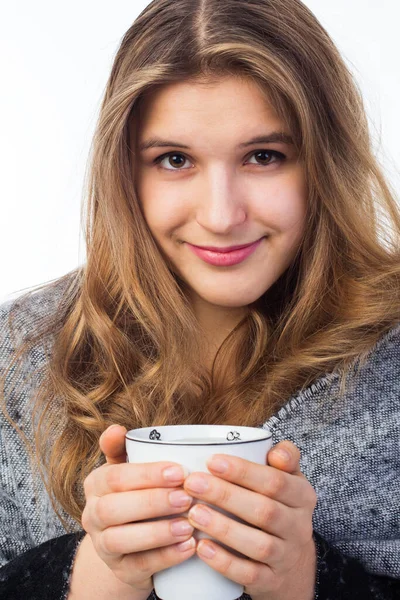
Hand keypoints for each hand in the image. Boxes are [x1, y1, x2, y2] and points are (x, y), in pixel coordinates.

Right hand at [81, 424, 196, 594]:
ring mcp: (103, 546)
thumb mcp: (128, 469)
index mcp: (96, 484)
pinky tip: (189, 548)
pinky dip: (165, 557)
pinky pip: (139, 566)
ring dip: (158, 533)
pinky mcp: (121, 570)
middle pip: (114, 509)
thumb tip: (117, 428)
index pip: (115, 477)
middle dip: (152, 502)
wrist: (130, 543)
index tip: (179, 471)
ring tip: (189, 525)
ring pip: (121, 540)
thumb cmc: (135, 494)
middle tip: (187, 497)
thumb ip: (124, 448)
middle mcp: (93, 515)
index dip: (147, 475)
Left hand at [183, 440, 317, 599]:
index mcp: (302, 496)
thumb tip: (276, 451)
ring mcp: (286, 556)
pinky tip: (201, 548)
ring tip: (193, 513)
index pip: (275, 481)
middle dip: (225, 495)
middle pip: (264, 511)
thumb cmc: (279, 506)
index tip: (211, 461)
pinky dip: (225, 563)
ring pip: (258, 545)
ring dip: (223, 528)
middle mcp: (299, 527)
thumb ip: (285, 457)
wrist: (293, 562)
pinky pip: (249, 575)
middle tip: (192, 483)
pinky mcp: (271, 581)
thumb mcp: (289, 480)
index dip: (243, 471)